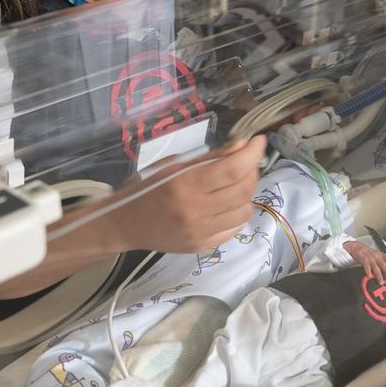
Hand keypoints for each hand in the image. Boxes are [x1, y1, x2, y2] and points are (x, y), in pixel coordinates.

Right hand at [99, 136, 266, 253]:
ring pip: (245, 211)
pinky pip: (235, 228)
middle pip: (242, 189)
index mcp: (185, 185)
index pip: (231, 169)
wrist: (127, 224)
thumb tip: (241, 145)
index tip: (258, 141)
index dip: (252, 153)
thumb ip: (210, 158)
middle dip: (251, 170)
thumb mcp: (175, 166)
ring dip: (247, 193)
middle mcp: (195, 211)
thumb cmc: (148, 188)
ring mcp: (201, 232)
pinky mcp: (203, 246)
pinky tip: (228, 203)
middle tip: (246, 160)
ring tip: (237, 183)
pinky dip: (238, 212)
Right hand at [344, 240, 385, 283]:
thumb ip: (380, 260)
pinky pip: (367, 266)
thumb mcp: (375, 254)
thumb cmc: (366, 252)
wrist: (355, 246)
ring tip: (381, 282)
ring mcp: (370, 258)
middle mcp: (376, 256)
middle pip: (384, 265)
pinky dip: (368, 272)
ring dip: (379, 276)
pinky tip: (370, 276)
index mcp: (380, 255)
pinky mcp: (363, 259)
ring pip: (376, 268)